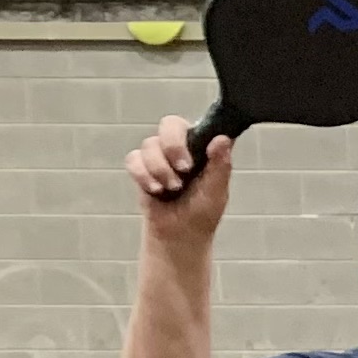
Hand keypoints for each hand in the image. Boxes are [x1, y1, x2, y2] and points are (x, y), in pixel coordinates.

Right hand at [126, 116, 230, 235]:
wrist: (178, 233)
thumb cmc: (202, 211)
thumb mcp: (216, 190)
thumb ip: (220, 164)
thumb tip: (223, 138)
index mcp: (204, 147)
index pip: (199, 124)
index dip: (196, 131)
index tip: (198, 152)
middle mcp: (181, 146)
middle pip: (170, 124)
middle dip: (174, 146)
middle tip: (185, 169)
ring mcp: (160, 154)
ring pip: (149, 144)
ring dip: (161, 169)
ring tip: (172, 189)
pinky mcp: (141, 166)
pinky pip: (133, 159)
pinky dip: (143, 175)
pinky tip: (155, 190)